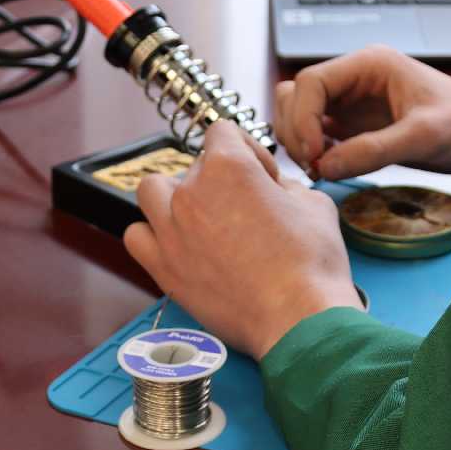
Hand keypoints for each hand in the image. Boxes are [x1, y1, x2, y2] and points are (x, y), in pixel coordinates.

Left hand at [123, 121, 362, 359]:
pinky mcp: (162, 267)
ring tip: (201, 217)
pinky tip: (179, 244)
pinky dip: (153, 234)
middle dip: (222, 179)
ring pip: (152, 191)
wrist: (297, 318)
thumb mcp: (314, 203)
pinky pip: (136, 236)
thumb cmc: (311, 261)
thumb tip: (272, 189)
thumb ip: (285, 184)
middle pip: (195, 165)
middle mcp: (190, 192)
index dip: (248, 149)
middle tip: (247, 207)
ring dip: (174, 196)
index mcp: (228, 167)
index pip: (222, 131)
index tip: (263, 175)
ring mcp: (170, 230)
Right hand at [276, 45, 450, 180]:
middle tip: (317, 166)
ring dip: (302, 142)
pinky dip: (315, 153)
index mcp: (369, 65)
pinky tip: (331, 171)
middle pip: (296, 97)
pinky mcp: (360, 129)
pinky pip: (319, 137)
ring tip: (324, 170)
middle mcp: (356, 81)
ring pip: (302, 116)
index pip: (310, 82)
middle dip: (296, 130)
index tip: (314, 154)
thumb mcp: (424, 137)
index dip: (302, 118)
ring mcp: (355, 105)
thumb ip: (374, 150)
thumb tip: (324, 166)